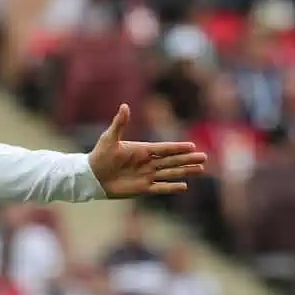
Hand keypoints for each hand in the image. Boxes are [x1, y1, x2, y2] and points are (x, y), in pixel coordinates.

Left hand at [89, 104, 206, 197]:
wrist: (91, 176)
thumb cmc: (99, 156)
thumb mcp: (109, 138)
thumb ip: (119, 124)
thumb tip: (124, 106)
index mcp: (142, 150)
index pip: (164, 148)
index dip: (177, 148)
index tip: (192, 146)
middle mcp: (147, 163)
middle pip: (172, 161)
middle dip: (187, 159)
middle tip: (204, 157)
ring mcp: (146, 176)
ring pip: (170, 173)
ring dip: (185, 171)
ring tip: (201, 170)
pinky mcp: (141, 188)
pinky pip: (159, 188)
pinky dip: (171, 187)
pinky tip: (184, 186)